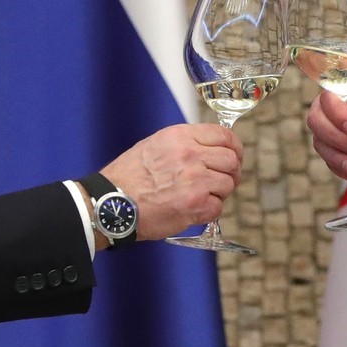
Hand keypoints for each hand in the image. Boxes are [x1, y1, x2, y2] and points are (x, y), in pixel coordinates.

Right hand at [101, 122, 241, 240]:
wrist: (112, 203)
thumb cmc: (129, 177)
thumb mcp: (156, 144)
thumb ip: (185, 143)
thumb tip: (211, 148)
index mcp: (181, 137)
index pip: (224, 135)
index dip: (234, 147)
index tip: (235, 156)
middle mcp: (190, 155)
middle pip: (231, 160)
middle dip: (231, 172)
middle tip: (223, 181)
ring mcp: (195, 180)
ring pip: (228, 184)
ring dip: (219, 193)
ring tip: (202, 197)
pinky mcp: (195, 205)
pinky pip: (218, 207)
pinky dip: (209, 211)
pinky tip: (193, 210)